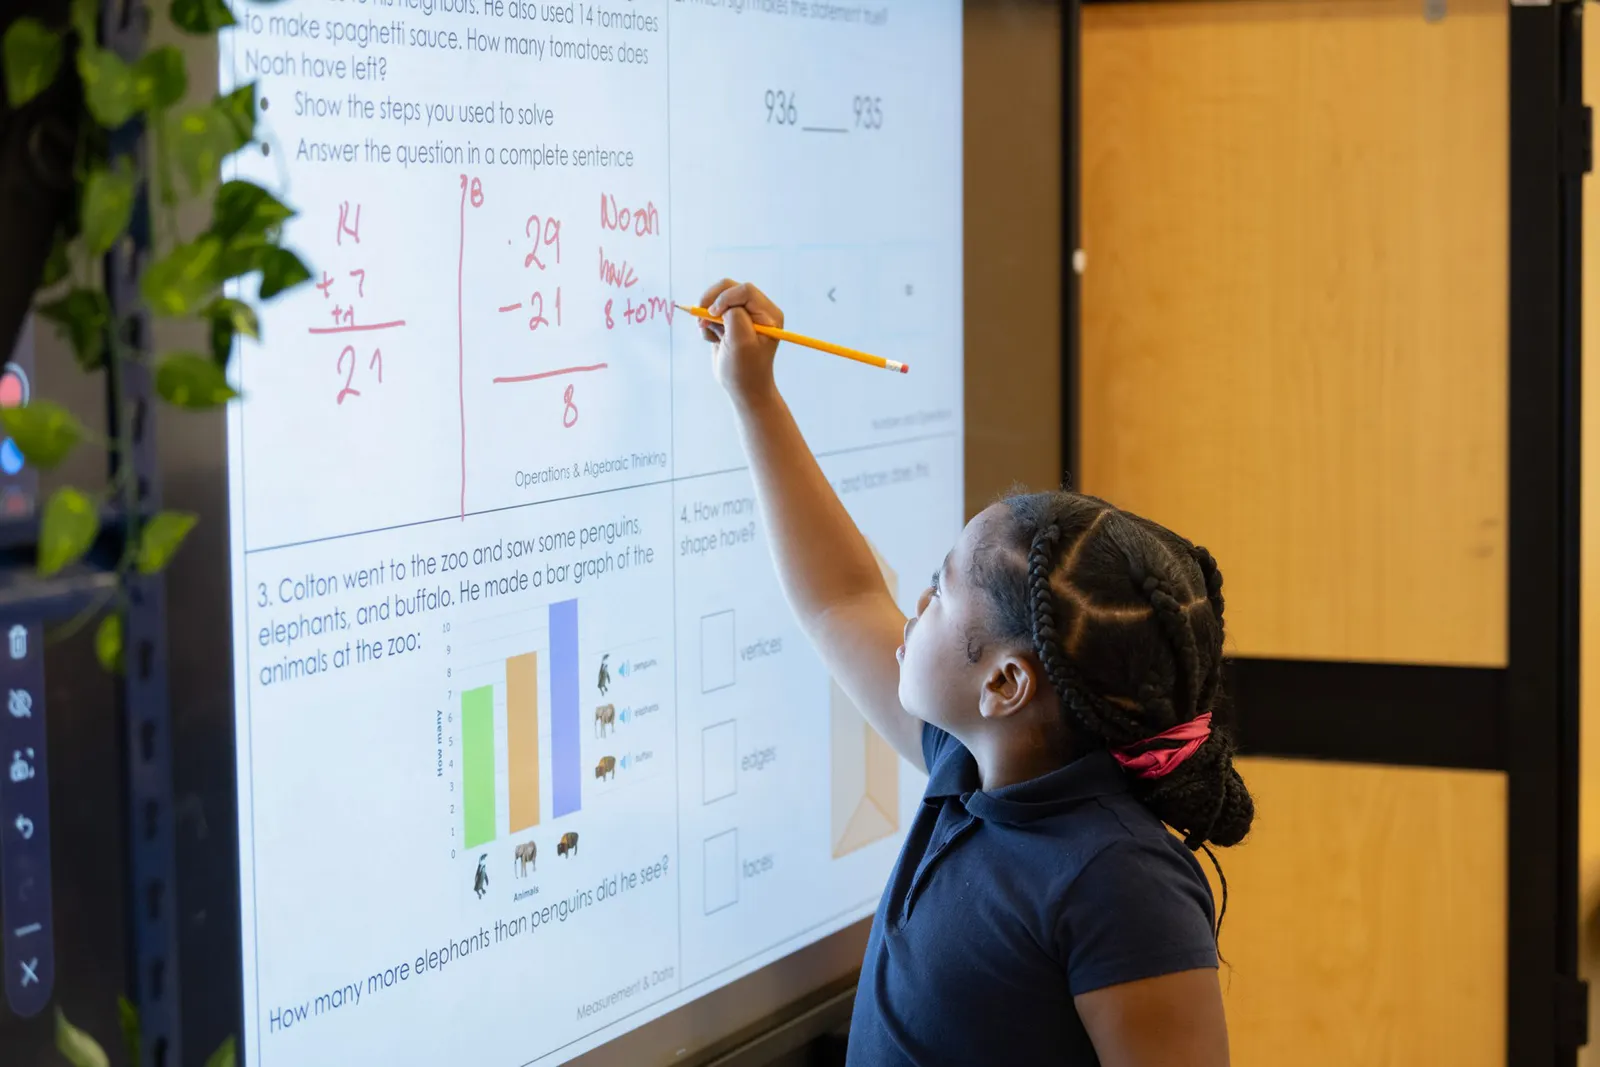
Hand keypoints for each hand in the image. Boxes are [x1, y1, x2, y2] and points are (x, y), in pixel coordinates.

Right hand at [700, 278, 783, 406]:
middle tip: (701, 318)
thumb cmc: (746, 370)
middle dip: (712, 302)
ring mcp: (743, 316)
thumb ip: (735, 317)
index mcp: (768, 314)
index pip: (745, 290)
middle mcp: (758, 311)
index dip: (726, 297)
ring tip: (707, 332)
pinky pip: (712, 313)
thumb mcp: (742, 342)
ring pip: (717, 299)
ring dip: (707, 315)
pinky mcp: (730, 323)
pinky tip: (711, 339)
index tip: (713, 314)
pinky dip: (707, 324)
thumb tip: (722, 305)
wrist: (743, 389)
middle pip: (729, 288)